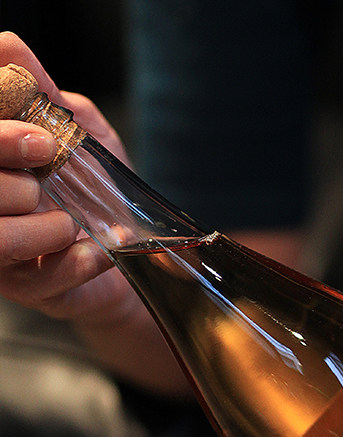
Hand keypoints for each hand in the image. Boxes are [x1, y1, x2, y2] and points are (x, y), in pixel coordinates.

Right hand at [0, 32, 138, 325]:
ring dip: (40, 227)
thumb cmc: (97, 189)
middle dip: (13, 180)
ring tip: (71, 223)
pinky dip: (78, 260)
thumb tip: (7, 43)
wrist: (131, 253)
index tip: (43, 140)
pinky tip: (98, 250)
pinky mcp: (27, 289)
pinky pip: (40, 277)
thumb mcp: (79, 133)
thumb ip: (44, 94)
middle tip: (54, 172)